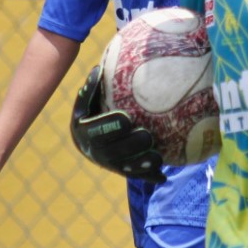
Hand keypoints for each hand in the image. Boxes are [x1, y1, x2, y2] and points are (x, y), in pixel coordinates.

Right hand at [70, 64, 165, 181]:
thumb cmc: (94, 108)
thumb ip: (92, 87)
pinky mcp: (119, 171)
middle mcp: (93, 151)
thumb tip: (98, 70)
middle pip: (111, 152)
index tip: (127, 118)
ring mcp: (106, 163)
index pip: (96, 131)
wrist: (90, 137)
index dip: (110, 126)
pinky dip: (148, 176)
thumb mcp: (89, 98)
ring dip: (141, 165)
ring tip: (159, 158)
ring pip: (124, 168)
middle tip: (147, 136)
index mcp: (83, 131)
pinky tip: (163, 176)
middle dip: (130, 146)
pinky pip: (134, 176)